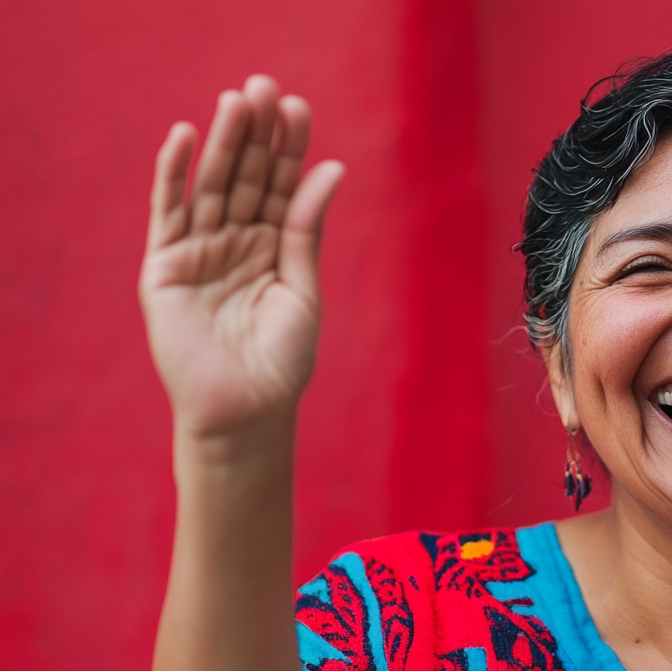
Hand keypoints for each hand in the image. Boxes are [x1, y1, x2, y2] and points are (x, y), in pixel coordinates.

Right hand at [141, 75, 343, 437]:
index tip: (300, 107)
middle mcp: (235, 241)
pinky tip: (185, 138)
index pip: (282, 186)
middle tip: (266, 85)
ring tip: (236, 100)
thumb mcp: (302, 287)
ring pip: (211, 186)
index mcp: (273, 247)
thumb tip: (333, 168)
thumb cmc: (281, 360)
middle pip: (247, 177)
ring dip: (222, 143)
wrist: (246, 410)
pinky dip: (173, 175)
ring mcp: (199, 251)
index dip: (290, 147)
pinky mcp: (164, 267)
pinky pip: (168, 213)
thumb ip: (307, 228)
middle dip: (257, 133)